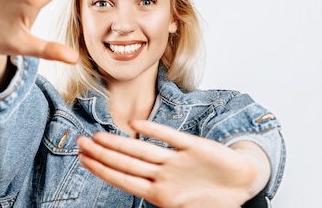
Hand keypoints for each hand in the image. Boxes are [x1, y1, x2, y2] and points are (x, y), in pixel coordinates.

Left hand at [77, 120, 261, 207]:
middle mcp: (164, 174)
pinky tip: (137, 123)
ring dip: (119, 143)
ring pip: (142, 151)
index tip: (83, 159)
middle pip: (126, 163)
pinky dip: (155, 131)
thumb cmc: (211, 198)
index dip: (102, 169)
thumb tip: (142, 207)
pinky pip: (172, 138)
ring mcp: (178, 161)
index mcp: (159, 192)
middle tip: (79, 142)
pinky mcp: (195, 147)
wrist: (242, 182)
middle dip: (101, 154)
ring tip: (96, 136)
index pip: (123, 179)